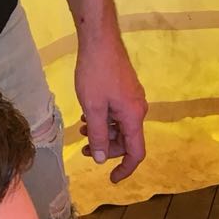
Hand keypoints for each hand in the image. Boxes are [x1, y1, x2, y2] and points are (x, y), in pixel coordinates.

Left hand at [75, 26, 147, 181]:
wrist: (99, 39)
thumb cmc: (96, 73)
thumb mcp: (92, 108)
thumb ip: (97, 136)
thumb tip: (102, 159)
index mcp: (133, 117)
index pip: (136, 152)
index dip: (125, 169)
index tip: (111, 179)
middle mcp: (138, 109)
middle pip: (126, 140)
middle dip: (107, 148)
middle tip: (85, 150)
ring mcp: (133, 98)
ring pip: (120, 126)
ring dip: (102, 132)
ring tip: (80, 130)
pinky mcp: (126, 90)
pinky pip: (118, 113)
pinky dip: (104, 119)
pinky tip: (87, 115)